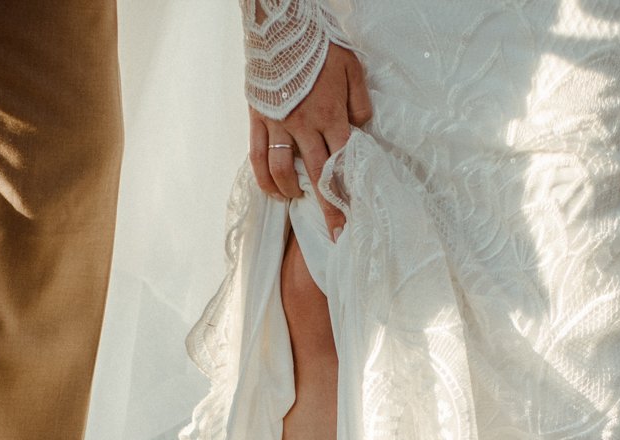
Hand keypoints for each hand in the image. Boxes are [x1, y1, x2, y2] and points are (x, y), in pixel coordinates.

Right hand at [247, 43, 372, 235]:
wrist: (279, 28)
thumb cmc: (318, 47)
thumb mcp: (352, 68)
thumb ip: (359, 102)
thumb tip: (361, 129)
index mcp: (330, 114)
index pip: (345, 160)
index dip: (352, 188)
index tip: (359, 211)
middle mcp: (304, 125)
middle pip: (319, 174)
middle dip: (330, 206)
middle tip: (337, 231)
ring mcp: (278, 125)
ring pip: (283, 170)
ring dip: (292, 192)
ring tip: (298, 202)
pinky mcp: (258, 120)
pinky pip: (258, 156)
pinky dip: (265, 178)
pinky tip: (273, 191)